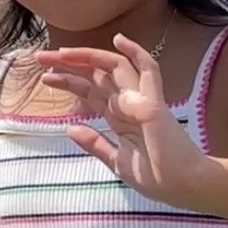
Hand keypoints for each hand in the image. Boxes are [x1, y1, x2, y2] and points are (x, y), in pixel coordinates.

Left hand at [36, 34, 216, 209]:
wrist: (188, 188)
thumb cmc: (159, 178)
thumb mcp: (118, 162)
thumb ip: (96, 144)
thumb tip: (71, 129)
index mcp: (121, 117)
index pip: (91, 91)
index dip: (68, 81)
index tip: (45, 77)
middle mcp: (129, 104)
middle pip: (96, 75)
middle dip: (68, 65)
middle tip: (40, 58)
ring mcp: (143, 101)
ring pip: (113, 68)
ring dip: (86, 57)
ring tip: (60, 52)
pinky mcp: (154, 104)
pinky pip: (148, 72)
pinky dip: (135, 53)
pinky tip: (119, 40)